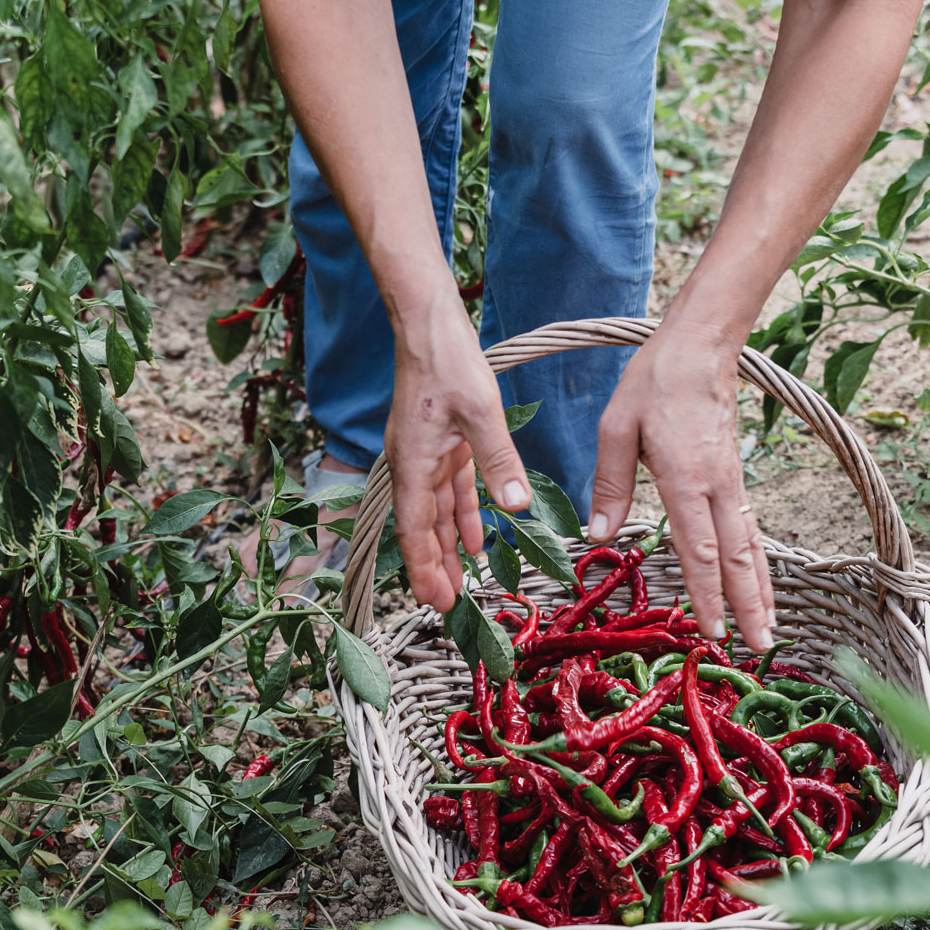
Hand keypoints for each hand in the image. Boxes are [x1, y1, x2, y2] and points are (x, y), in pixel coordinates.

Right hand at [386, 287, 529, 612]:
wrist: (428, 322)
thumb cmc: (447, 360)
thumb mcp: (480, 411)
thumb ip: (498, 460)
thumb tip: (517, 505)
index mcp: (412, 463)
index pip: (416, 530)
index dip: (424, 568)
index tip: (434, 601)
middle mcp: (412, 465)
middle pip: (422, 529)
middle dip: (433, 568)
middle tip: (446, 607)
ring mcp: (424, 455)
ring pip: (436, 513)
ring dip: (448, 547)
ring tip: (460, 583)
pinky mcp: (440, 443)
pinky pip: (451, 489)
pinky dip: (463, 516)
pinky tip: (478, 540)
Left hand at [587, 323, 775, 652]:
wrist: (700, 345)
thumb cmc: (653, 383)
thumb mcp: (616, 428)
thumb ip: (610, 485)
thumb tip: (599, 534)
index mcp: (687, 478)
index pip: (701, 548)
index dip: (708, 593)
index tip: (715, 630)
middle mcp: (718, 486)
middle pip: (738, 557)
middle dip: (750, 606)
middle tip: (760, 649)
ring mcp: (732, 483)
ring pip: (751, 546)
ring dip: (761, 590)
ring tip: (769, 631)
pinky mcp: (734, 478)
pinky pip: (748, 529)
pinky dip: (757, 562)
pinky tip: (759, 585)